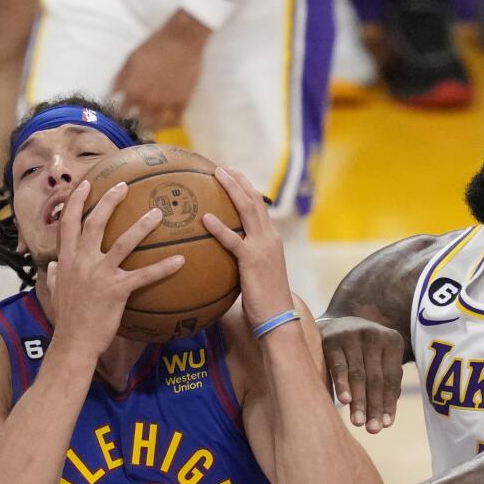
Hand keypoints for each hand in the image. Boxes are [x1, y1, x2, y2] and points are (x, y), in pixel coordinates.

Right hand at [48, 180, 185, 357]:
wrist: (73, 343)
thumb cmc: (67, 320)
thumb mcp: (54, 293)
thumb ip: (53, 276)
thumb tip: (49, 266)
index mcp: (66, 260)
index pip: (69, 223)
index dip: (77, 201)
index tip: (86, 184)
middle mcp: (81, 262)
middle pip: (95, 223)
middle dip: (110, 201)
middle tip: (125, 185)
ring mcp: (99, 275)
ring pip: (123, 243)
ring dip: (141, 226)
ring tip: (158, 213)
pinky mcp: (116, 291)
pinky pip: (144, 275)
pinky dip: (163, 267)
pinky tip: (181, 260)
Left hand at [112, 11, 209, 129]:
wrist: (181, 41)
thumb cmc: (154, 46)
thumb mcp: (131, 59)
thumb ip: (121, 79)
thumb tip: (114, 93)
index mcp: (132, 90)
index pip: (121, 113)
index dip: (121, 116)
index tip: (123, 117)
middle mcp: (147, 101)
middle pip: (139, 125)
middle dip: (137, 125)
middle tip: (138, 125)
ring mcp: (165, 104)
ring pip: (157, 127)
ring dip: (153, 128)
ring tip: (152, 127)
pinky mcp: (182, 103)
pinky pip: (175, 121)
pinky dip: (170, 123)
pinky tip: (168, 121)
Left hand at [203, 166, 293, 327]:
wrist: (278, 317)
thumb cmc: (264, 301)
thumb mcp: (254, 274)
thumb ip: (242, 259)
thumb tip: (221, 255)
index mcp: (270, 239)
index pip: (259, 206)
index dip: (245, 187)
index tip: (231, 173)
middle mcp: (269, 238)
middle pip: (254, 200)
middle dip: (238, 180)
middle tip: (221, 165)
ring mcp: (262, 247)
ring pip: (248, 210)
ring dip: (232, 189)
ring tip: (217, 175)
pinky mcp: (252, 261)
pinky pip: (234, 241)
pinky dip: (220, 228)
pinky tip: (206, 218)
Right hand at [319, 317, 404, 432]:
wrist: (335, 323)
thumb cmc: (362, 351)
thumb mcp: (378, 360)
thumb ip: (384, 385)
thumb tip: (386, 422)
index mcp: (393, 341)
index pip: (392, 378)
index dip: (389, 402)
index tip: (386, 425)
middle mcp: (374, 335)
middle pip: (376, 378)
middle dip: (374, 406)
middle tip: (373, 429)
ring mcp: (352, 335)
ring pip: (358, 374)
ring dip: (359, 400)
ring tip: (358, 422)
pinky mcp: (331, 339)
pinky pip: (338, 366)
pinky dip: (342, 384)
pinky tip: (345, 402)